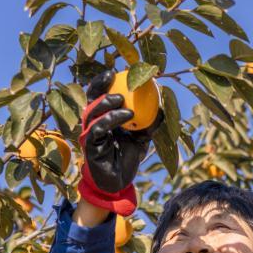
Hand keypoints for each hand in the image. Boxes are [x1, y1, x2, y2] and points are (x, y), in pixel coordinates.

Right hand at [78, 69, 162, 213]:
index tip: (115, 71)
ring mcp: (89, 134)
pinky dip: (112, 119)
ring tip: (123, 99)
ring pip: (93, 111)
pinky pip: (99, 128)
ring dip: (108, 102)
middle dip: (100, 85)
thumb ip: (148, 122)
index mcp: (101, 118)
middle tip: (114, 77)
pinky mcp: (90, 145)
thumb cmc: (127, 157)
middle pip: (91, 98)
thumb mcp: (141, 137)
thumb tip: (164, 106)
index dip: (103, 82)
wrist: (119, 182)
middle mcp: (92, 123)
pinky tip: (127, 115)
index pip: (98, 95)